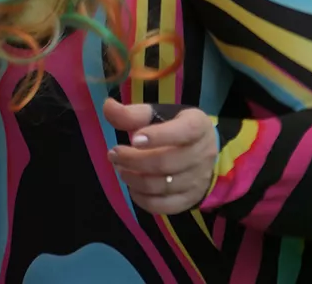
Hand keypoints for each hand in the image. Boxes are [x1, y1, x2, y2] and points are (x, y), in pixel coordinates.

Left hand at [104, 99, 217, 215]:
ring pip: (162, 185)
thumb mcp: (159, 114)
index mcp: (198, 126)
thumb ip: (133, 113)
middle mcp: (203, 153)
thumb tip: (108, 106)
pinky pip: (165, 206)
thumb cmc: (175, 128)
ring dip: (134, 179)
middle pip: (166, 162)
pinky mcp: (192, 199)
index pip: (184, 130)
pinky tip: (132, 187)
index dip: (159, 136)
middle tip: (114, 154)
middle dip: (133, 160)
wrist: (201, 151)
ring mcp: (198, 179)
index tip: (133, 139)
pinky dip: (143, 199)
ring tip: (120, 168)